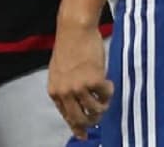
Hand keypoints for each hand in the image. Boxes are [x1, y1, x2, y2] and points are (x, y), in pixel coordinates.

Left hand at [49, 18, 112, 138]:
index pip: (66, 116)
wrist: (75, 29)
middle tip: (98, 119)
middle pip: (79, 119)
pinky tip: (107, 82)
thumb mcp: (61, 71)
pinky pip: (105, 95)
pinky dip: (109, 91)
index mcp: (55, 91)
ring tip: (105, 96)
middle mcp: (65, 92)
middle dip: (91, 122)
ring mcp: (79, 87)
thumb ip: (66, 88)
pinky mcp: (93, 80)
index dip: (76, 126)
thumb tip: (75, 104)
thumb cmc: (70, 46)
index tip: (84, 134)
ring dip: (102, 106)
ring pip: (95, 110)